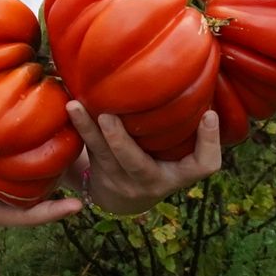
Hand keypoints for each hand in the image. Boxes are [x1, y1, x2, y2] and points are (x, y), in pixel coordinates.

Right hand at [0, 147, 84, 227]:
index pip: (27, 216)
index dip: (52, 213)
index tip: (79, 207)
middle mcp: (1, 196)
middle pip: (38, 196)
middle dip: (63, 189)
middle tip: (91, 172)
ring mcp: (0, 181)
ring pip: (33, 178)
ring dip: (53, 166)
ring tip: (80, 147)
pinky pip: (21, 160)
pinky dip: (35, 150)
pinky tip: (49, 129)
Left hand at [65, 101, 220, 216]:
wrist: (122, 199)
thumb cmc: (158, 162)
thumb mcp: (177, 154)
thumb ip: (184, 127)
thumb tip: (198, 76)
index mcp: (179, 174)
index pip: (204, 165)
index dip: (209, 142)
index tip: (209, 115)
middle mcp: (150, 180)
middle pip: (137, 165)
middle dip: (121, 142)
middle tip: (108, 117)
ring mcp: (120, 180)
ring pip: (102, 156)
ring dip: (87, 129)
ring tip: (74, 105)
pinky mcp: (96, 174)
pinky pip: (85, 150)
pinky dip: (76, 127)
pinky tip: (67, 106)